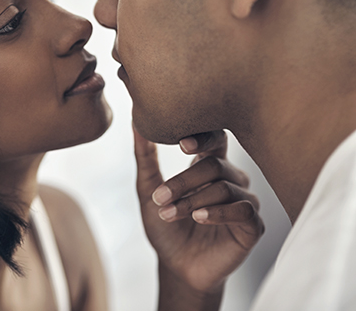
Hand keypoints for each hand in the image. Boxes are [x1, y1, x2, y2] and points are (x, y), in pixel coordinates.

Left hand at [134, 127, 263, 296]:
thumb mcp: (149, 190)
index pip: (215, 138)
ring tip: (169, 214)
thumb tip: (136, 122)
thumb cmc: (165, 226)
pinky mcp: (253, 226)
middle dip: (184, 181)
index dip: (201, 137)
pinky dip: (218, 213)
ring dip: (192, 201)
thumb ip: (145, 157)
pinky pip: (243, 210)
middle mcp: (232, 179)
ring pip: (224, 187)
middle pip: (214, 165)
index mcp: (210, 166)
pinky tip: (199, 218)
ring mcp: (245, 201)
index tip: (181, 142)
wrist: (176, 266)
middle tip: (161, 197)